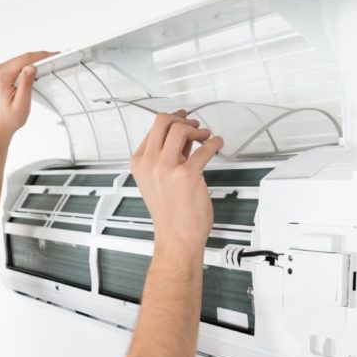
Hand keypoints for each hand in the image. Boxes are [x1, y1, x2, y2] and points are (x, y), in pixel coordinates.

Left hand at [0, 50, 57, 139]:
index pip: (24, 59)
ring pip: (15, 61)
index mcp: (0, 77)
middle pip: (19, 58)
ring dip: (28, 63)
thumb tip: (31, 66)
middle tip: (51, 58)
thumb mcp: (22, 103)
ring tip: (42, 65)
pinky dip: (20, 67)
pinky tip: (28, 71)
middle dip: (36, 58)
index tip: (52, 54)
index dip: (40, 55)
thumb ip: (27, 83)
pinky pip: (10, 65)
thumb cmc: (8, 119)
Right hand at [130, 110, 223, 252]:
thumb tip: (182, 138)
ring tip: (205, 135)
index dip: (171, 120)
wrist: (176, 237)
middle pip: (164, 121)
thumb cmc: (169, 214)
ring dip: (198, 129)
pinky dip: (214, 143)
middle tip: (194, 124)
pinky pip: (205, 148)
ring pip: (181, 128)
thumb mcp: (157, 181)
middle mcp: (150, 163)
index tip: (181, 119)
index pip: (153, 129)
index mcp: (139, 163)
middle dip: (182, 118)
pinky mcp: (187, 174)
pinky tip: (216, 144)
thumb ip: (167, 157)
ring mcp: (167, 168)